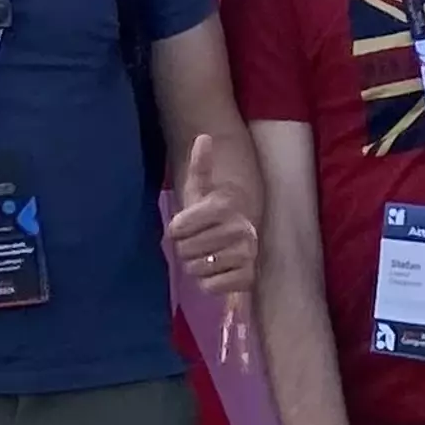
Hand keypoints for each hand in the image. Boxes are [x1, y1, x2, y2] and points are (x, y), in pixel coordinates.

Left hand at [160, 131, 256, 301]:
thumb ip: (200, 164)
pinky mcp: (248, 278)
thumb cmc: (212, 213)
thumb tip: (204, 137)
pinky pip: (211, 287)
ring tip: (207, 256)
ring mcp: (246, 255)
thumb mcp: (201, 188)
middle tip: (197, 243)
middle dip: (185, 249)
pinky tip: (217, 272)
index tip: (183, 227)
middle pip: (185, 250)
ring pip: (196, 269)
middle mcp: (239, 229)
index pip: (180, 227)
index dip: (176, 230)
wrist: (240, 237)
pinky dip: (208, 283)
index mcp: (224, 207)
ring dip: (196, 266)